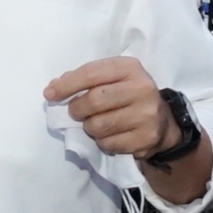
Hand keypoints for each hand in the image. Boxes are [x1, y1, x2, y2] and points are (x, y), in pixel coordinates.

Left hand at [44, 57, 176, 158]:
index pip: (92, 74)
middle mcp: (142, 88)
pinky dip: (102, 142)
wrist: (163, 122)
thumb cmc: (128, 96)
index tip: (49, 94)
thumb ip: (85, 80)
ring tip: (97, 124)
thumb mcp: (113, 79)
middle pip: (94, 101)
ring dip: (90, 128)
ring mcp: (146, 115)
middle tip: (77, 112)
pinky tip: (111, 135)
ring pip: (98, 125)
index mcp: (130, 68)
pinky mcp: (145, 138)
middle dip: (77, 109)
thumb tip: (53, 89)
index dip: (67, 85)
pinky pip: (108, 143)